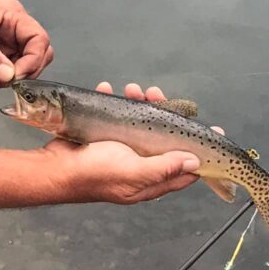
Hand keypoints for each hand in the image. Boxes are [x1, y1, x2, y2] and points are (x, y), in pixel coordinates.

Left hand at [0, 0, 53, 86]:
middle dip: (22, 71)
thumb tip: (9, 77)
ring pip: (23, 68)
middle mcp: (14, 29)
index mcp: (12, 15)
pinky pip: (7, 75)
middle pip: (38, 55)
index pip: (40, 40)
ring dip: (5, 78)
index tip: (14, 76)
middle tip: (0, 78)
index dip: (33, 60)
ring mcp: (7, 43)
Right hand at [41, 81, 220, 204]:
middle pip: (162, 140)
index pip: (183, 169)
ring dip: (138, 103)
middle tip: (158, 95)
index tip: (215, 132)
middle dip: (165, 114)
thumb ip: (164, 168)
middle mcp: (137, 167)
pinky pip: (114, 117)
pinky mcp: (103, 139)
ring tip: (132, 88)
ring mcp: (120, 152)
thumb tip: (194, 163)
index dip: (200, 152)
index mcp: (148, 181)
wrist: (53, 169)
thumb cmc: (93, 174)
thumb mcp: (133, 172)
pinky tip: (109, 90)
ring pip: (139, 124)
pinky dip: (113, 102)